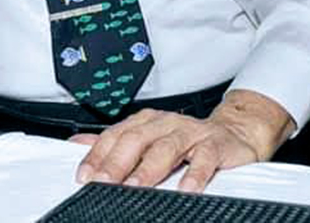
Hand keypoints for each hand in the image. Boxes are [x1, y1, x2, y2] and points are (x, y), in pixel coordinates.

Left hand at [70, 89, 293, 192]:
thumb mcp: (147, 136)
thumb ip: (114, 142)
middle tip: (103, 182)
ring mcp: (191, 133)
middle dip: (117, 162)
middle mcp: (165, 123)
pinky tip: (185, 189)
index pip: (116, 135)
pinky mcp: (216, 145)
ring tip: (135, 186)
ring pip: (166, 148)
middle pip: (137, 140)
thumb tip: (77, 145)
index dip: (98, 155)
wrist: (232, 133)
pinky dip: (194, 174)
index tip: (85, 175)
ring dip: (148, 169)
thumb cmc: (185, 139)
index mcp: (146, 121)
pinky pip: (204, 159)